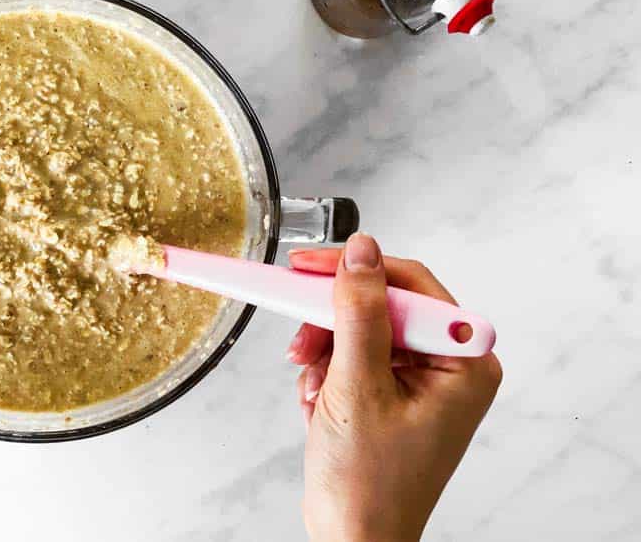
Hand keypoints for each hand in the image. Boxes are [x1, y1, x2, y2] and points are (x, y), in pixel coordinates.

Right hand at [285, 234, 501, 541]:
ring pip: (359, 328)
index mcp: (465, 363)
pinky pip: (351, 354)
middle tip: (300, 335)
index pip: (411, 285)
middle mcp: (450, 366)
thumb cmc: (370, 486)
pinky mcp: (393, 392)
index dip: (357, 271)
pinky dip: (326, 372)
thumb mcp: (358, 387)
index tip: (309, 267)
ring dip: (324, 351)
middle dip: (333, 323)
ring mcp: (421, 381)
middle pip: (381, 304)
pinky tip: (319, 401)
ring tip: (313, 386)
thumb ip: (360, 313)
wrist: (353, 540)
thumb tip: (360, 252)